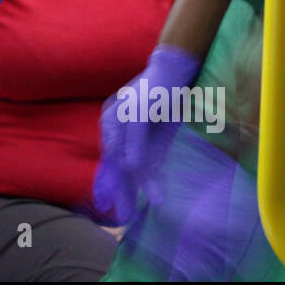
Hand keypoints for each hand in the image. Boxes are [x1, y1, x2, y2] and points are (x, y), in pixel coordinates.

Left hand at [91, 44, 201, 224]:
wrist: (173, 69)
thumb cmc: (163, 101)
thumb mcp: (154, 133)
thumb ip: (146, 153)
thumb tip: (142, 177)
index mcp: (112, 124)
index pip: (113, 162)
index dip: (118, 187)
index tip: (121, 210)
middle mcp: (111, 119)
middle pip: (116, 162)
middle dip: (122, 191)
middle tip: (125, 216)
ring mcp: (122, 113)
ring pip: (126, 153)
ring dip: (137, 180)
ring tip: (148, 200)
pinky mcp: (137, 108)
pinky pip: (135, 136)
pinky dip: (137, 154)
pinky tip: (139, 173)